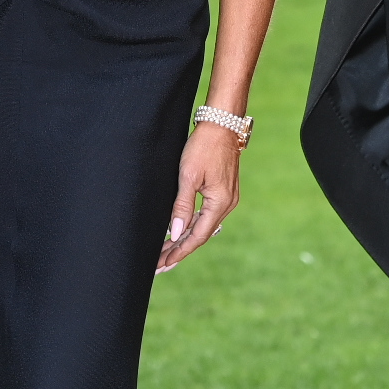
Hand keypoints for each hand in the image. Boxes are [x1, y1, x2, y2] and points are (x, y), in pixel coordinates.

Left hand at [157, 122, 242, 273]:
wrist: (222, 123)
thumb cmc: (204, 145)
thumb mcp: (188, 176)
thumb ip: (182, 206)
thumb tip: (174, 234)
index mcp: (220, 203)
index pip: (196, 237)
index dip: (178, 252)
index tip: (162, 264)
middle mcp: (228, 204)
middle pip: (201, 235)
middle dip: (180, 250)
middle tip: (160, 264)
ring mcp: (228, 198)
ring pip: (204, 226)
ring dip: (186, 239)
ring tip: (168, 253)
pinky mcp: (225, 191)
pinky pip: (208, 216)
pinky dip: (194, 226)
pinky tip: (183, 231)